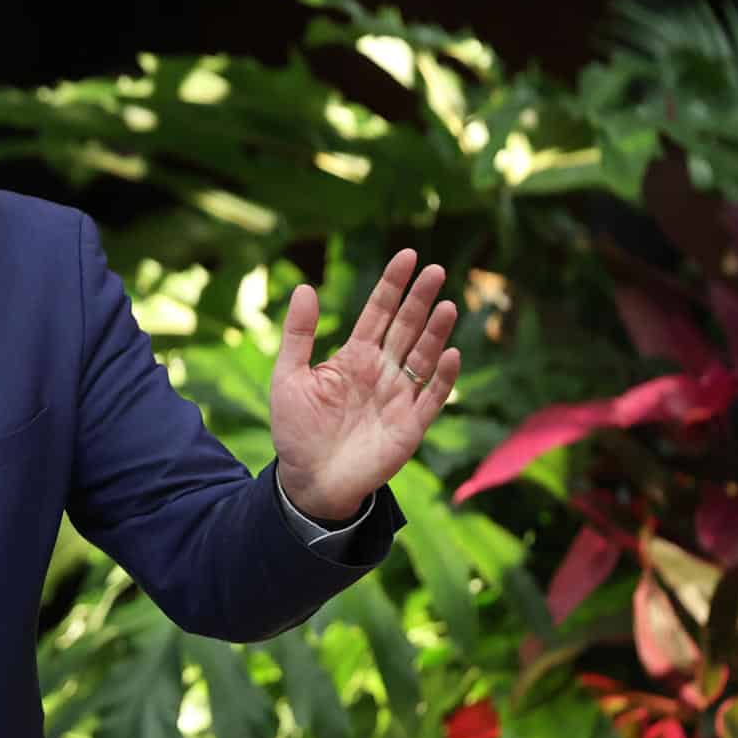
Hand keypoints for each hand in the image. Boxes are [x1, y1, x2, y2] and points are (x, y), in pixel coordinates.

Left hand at [271, 248, 460, 520]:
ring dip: (435, 332)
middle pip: (406, 328)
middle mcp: (382, 371)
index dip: (392, 285)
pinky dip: (442, 378)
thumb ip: (298, 335)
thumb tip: (306, 288)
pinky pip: (431, 398)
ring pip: (423, 357)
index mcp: (354, 357)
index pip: (378, 313)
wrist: (308, 481)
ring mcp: (398, 397)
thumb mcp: (288, 377)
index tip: (407, 256)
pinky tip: (449, 354)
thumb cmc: (297, 430)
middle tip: (436, 270)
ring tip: (446, 305)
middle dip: (420, 299)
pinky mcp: (410, 426)